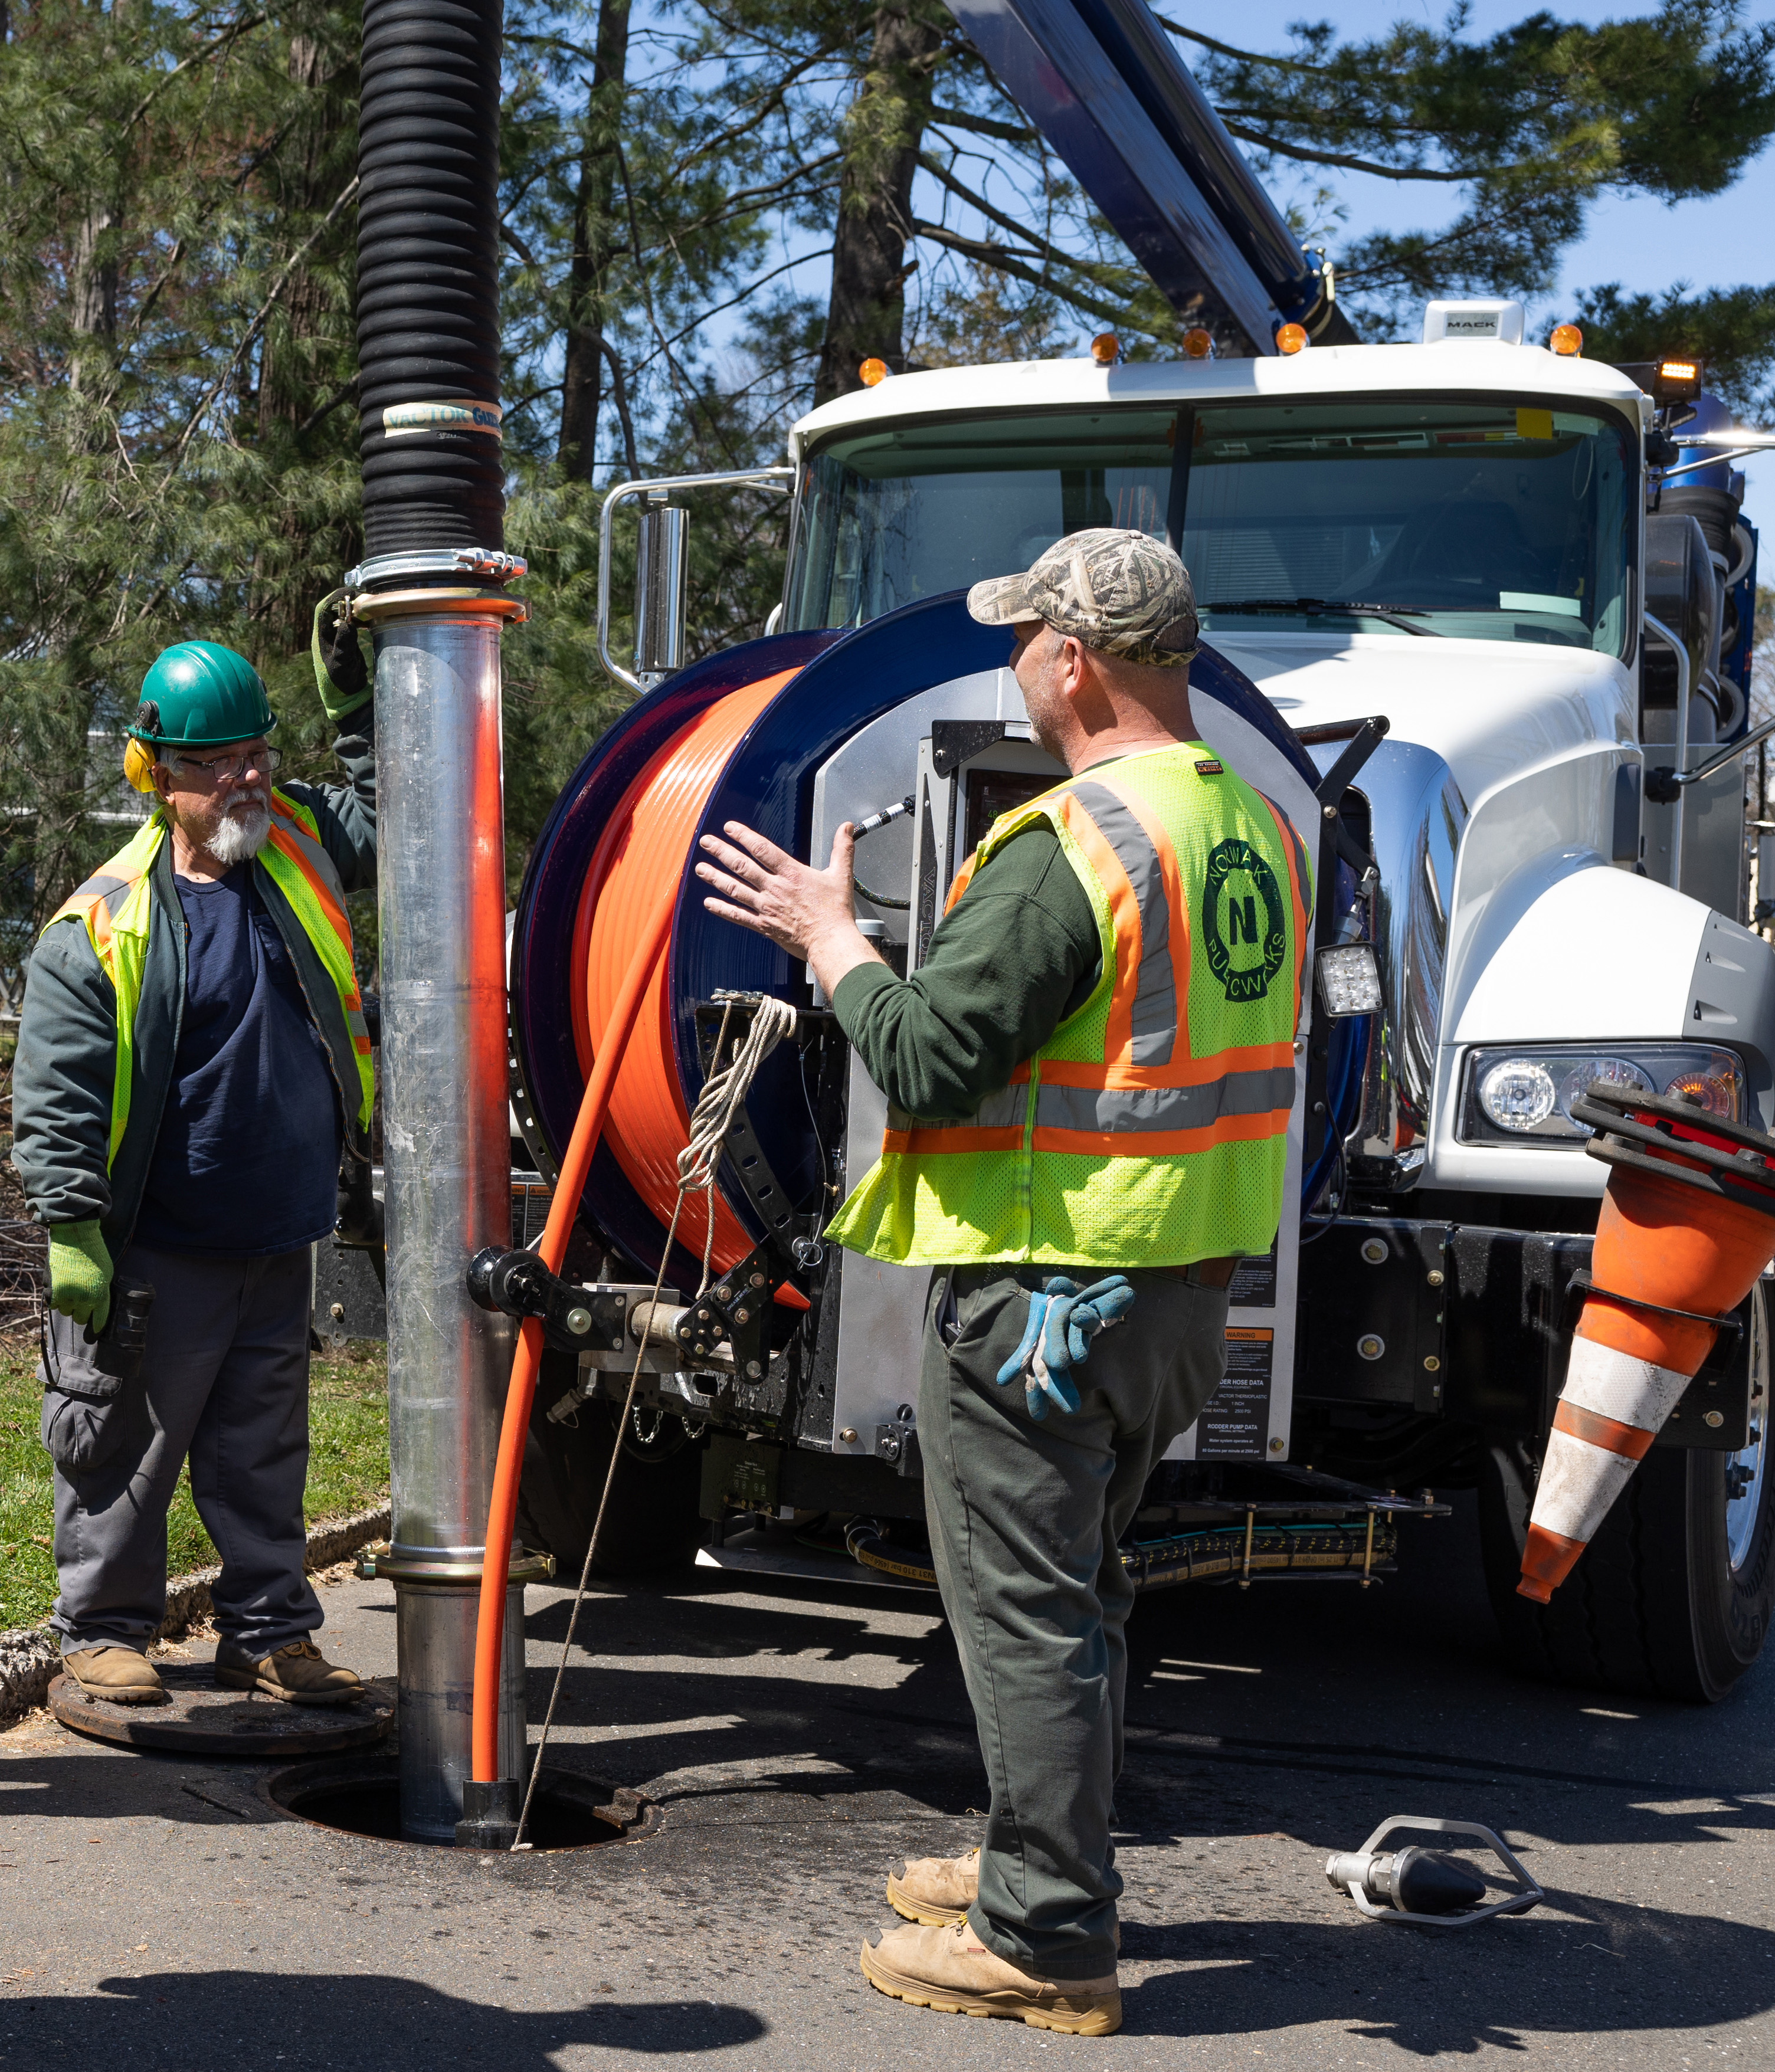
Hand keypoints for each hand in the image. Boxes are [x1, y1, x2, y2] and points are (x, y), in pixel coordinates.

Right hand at [48, 1218, 112, 1330]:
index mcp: (100, 1295)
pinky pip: (51, 1304)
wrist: (76, 1238)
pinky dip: (54, 1298)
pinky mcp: (51, 1289)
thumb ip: (101, 1293)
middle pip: (80, 1318)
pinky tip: (60, 1287)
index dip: (96, 1331)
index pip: (99, 1322)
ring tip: (71, 1288)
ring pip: (65, 1311)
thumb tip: (95, 1308)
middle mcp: (83, 1299)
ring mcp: (65, 1295)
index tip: (93, 1337)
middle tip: (81, 1300)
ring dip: (67, 1304)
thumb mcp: (107, 1275)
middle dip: (81, 1312)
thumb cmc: (95, 1254)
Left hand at [312, 588, 369, 723]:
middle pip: (332, 609)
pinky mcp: (346, 644)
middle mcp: (326, 635)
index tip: (351, 593)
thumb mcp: (341, 665)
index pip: (323, 609)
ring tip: (368, 608)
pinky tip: (369, 621)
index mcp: (320, 637)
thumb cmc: (340, 683)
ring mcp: (336, 639)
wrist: (345, 698)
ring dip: (353, 609)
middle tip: (364, 598)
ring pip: (342, 616)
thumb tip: (347, 623)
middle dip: (346, 600)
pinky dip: (359, 620)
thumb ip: (344, 644)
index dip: (335, 598)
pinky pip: (350, 625)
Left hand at [697, 821, 884, 995]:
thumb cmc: (835, 911)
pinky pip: (739, 916)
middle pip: (742, 866)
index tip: (729, 828)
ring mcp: (766, 908)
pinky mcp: (764, 925)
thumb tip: (847, 827)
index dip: (744, 836)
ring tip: (699, 868)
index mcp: (791, 874)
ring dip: (715, 877)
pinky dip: (722, 909)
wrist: (830, 941)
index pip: (762, 849)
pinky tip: (708, 903)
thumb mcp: (841, 874)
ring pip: (735, 889)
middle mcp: (774, 888)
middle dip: (721, 852)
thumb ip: (842, 848)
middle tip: (706, 841)